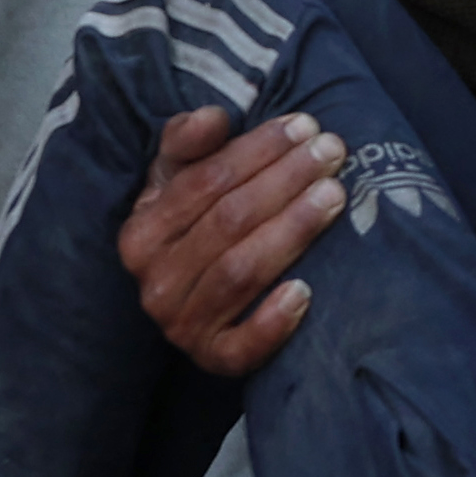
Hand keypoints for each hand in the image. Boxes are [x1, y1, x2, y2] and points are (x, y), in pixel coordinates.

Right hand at [113, 105, 349, 376]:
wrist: (194, 303)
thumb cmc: (193, 227)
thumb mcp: (176, 180)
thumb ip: (187, 143)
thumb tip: (214, 117)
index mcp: (141, 232)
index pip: (203, 183)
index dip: (256, 150)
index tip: (305, 127)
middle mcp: (154, 281)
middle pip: (228, 221)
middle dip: (285, 180)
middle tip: (332, 152)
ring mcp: (181, 325)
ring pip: (241, 271)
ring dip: (292, 230)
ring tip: (334, 196)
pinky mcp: (212, 360)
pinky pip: (242, 346)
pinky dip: (273, 321)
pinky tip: (306, 290)